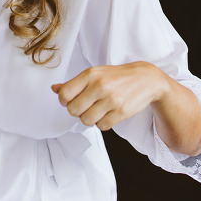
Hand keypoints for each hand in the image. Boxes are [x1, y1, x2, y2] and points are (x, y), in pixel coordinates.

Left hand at [51, 62, 167, 131]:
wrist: (146, 79)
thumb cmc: (116, 76)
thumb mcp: (94, 73)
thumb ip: (74, 83)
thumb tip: (54, 89)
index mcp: (90, 74)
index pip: (64, 94)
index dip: (64, 101)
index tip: (70, 100)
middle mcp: (100, 86)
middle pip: (73, 110)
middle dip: (77, 111)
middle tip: (85, 106)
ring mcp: (112, 100)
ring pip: (86, 120)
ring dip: (89, 118)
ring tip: (97, 109)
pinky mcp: (121, 112)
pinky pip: (101, 126)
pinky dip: (102, 123)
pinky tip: (107, 113)